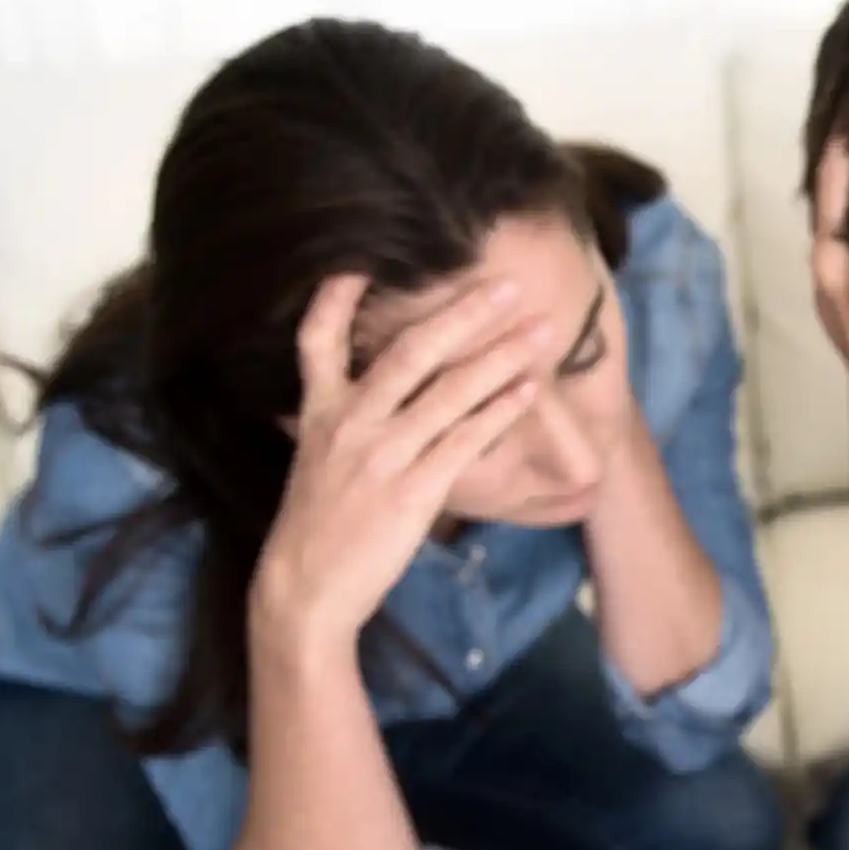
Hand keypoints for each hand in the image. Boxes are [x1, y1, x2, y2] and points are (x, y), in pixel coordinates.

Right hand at [254, 276, 543, 644]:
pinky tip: (530, 389)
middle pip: (408, 352)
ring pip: (450, 391)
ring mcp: (383, 455)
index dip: (336, 297)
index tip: (360, 260)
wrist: (307, 589)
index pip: (316, 340)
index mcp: (318, 412)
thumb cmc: (317, 524)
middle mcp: (349, 423)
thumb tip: (350, 390)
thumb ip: (333, 420)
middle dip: (461, 314)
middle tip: (504, 286)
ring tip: (541, 329)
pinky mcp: (414, 489)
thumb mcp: (312, 460)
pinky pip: (466, 439)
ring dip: (501, 355)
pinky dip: (501, 409)